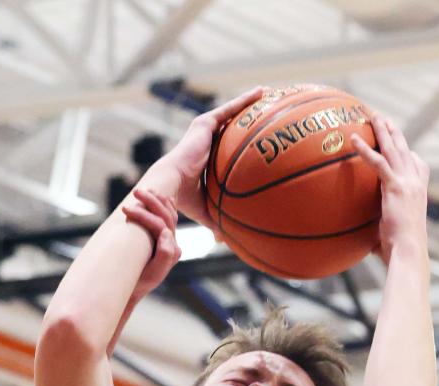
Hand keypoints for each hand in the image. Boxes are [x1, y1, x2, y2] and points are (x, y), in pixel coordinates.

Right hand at [121, 187, 181, 298]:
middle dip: (152, 202)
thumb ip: (165, 255)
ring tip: (142, 191)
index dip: (144, 216)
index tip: (125, 210)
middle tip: (135, 192)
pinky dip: (161, 204)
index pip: (161, 225)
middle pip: (167, 216)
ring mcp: (169, 241)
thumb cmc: (137, 284)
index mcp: (172, 251)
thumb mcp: (152, 275)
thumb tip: (166, 234)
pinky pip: (166, 217)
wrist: (131, 291)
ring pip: (168, 214)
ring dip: (157, 200)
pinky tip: (154, 195)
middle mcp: (173, 244)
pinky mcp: (162, 240)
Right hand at [146, 87, 264, 226]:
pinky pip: (229, 109)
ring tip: (268, 95)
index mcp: (203, 159)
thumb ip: (217, 218)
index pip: (224, 149)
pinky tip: (262, 93)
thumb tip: (225, 239)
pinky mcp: (204, 123)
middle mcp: (204, 142)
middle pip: (230, 127)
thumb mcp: (205, 209)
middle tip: (265, 112)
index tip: (252, 143)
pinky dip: (244, 101)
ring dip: (248, 104)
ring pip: (231, 113)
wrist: (170, 187)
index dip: (237, 145)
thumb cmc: (183, 201)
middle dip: (246, 119)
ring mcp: (203, 131)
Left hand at [352, 115, 429, 265]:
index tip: (403, 145)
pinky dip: (365, 150)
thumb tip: (370, 244)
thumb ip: (381, 231)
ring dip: (382, 130)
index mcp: (418, 192)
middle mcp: (416, 183)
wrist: (408, 251)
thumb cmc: (398, 250)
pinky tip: (353, 139)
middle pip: (405, 150)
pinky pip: (378, 163)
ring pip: (394, 149)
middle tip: (385, 118)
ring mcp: (407, 182)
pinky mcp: (395, 187)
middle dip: (395, 132)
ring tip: (372, 116)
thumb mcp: (391, 235)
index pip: (418, 166)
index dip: (410, 155)